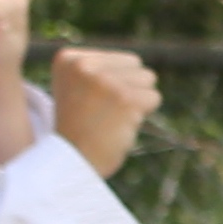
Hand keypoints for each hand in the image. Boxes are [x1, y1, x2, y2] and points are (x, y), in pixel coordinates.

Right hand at [51, 47, 159, 181]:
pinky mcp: (124, 98)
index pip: (122, 60)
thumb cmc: (79, 128)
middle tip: (103, 113)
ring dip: (137, 102)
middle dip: (129, 90)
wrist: (71, 164)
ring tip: (110, 118)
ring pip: (148, 80)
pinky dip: (142, 116)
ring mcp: (104, 81)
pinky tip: (118, 126)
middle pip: (137, 66)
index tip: (89, 104)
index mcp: (69, 59)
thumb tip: (136, 65)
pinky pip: (153, 99)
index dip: (116, 85)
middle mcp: (84, 65)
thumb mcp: (78, 88)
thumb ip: (100, 69)